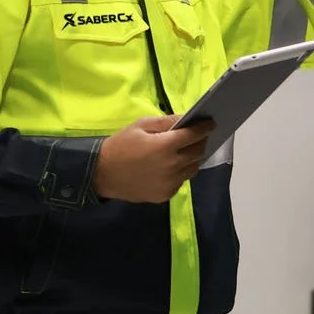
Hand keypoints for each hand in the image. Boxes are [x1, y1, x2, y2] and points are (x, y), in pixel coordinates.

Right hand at [94, 115, 212, 202]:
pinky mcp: (165, 195)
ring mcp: (169, 183)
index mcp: (165, 146)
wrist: (101, 174)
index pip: (194, 135)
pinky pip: (181, 181)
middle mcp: (171, 166)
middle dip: (201, 142)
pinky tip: (171, 166)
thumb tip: (186, 118)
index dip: (204, 128)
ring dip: (192, 159)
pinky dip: (180, 172)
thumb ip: (166, 122)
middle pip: (198, 153)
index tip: (211, 123)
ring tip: (184, 152)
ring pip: (193, 169)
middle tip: (197, 137)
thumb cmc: (120, 145)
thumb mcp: (141, 125)